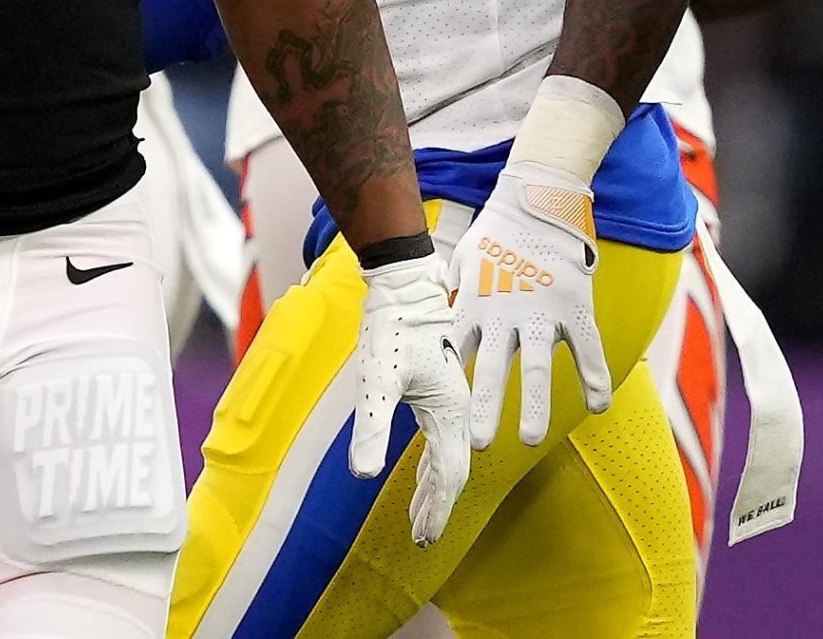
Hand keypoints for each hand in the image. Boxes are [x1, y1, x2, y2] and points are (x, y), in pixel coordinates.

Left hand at [353, 251, 471, 545]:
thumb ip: (372, 427)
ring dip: (434, 486)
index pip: (448, 474)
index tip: (424, 538)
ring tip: (420, 514)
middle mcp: (458, 407)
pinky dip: (433, 462)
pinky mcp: (440, 387)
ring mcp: (451, 397)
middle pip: (452, 469)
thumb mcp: (377, 379)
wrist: (405, 284)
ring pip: (449, 454)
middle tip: (420, 536)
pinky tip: (423, 470)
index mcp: (449, 410)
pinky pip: (442, 437)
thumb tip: (364, 474)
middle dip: (436, 504)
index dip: (436, 509)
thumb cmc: (392, 328)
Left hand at [451, 161, 608, 447]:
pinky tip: (597, 407)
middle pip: (495, 367)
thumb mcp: (462, 262)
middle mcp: (506, 311)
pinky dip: (594, 377)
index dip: (452, 384)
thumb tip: (427, 321)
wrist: (536, 200)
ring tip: (531, 440)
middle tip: (478, 444)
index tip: (442, 415)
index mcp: (476, 303)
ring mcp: (542, 310)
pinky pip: (587, 348)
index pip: (460, 351)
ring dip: (536, 405)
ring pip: (539, 366)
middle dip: (487, 407)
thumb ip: (449, 296)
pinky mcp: (574, 305)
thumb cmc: (494, 234)